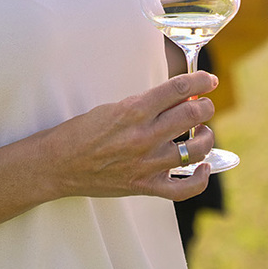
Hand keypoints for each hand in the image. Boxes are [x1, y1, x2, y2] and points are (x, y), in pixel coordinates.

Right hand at [47, 70, 218, 201]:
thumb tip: (178, 97)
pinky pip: (184, 188)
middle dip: (205, 107)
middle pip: (193, 114)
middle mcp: (144, 136)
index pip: (179, 88)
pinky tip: (204, 167)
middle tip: (204, 106)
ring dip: (206, 137)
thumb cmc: (82, 132)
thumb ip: (145, 104)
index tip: (209, 80)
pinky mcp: (145, 187)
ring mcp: (147, 163)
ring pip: (196, 149)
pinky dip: (201, 178)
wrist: (58, 164)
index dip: (201, 81)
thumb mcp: (113, 107)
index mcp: (134, 110)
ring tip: (201, 132)